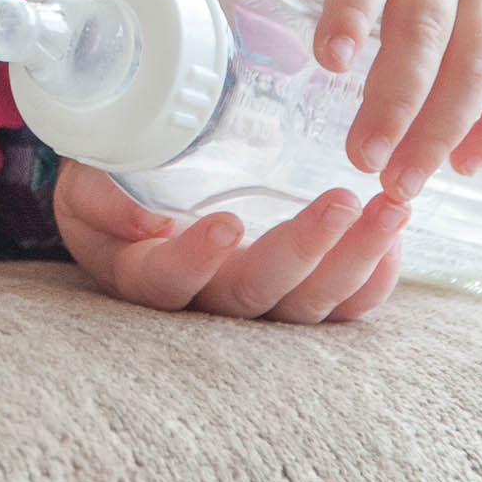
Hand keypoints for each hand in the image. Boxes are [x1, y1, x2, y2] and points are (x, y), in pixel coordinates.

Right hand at [54, 161, 407, 321]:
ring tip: (390, 209)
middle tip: (340, 201)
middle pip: (254, 297)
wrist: (141, 181)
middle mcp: (205, 298)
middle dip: (301, 252)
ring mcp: (259, 300)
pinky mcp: (300, 292)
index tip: (224, 222)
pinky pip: (343, 305)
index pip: (167, 283)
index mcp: (145, 272)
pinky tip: (394, 237)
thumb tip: (147, 222)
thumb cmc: (112, 175)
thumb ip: (99, 196)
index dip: (196, 262)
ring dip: (353, 259)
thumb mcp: (86, 177)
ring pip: (308, 304)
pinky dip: (373, 277)